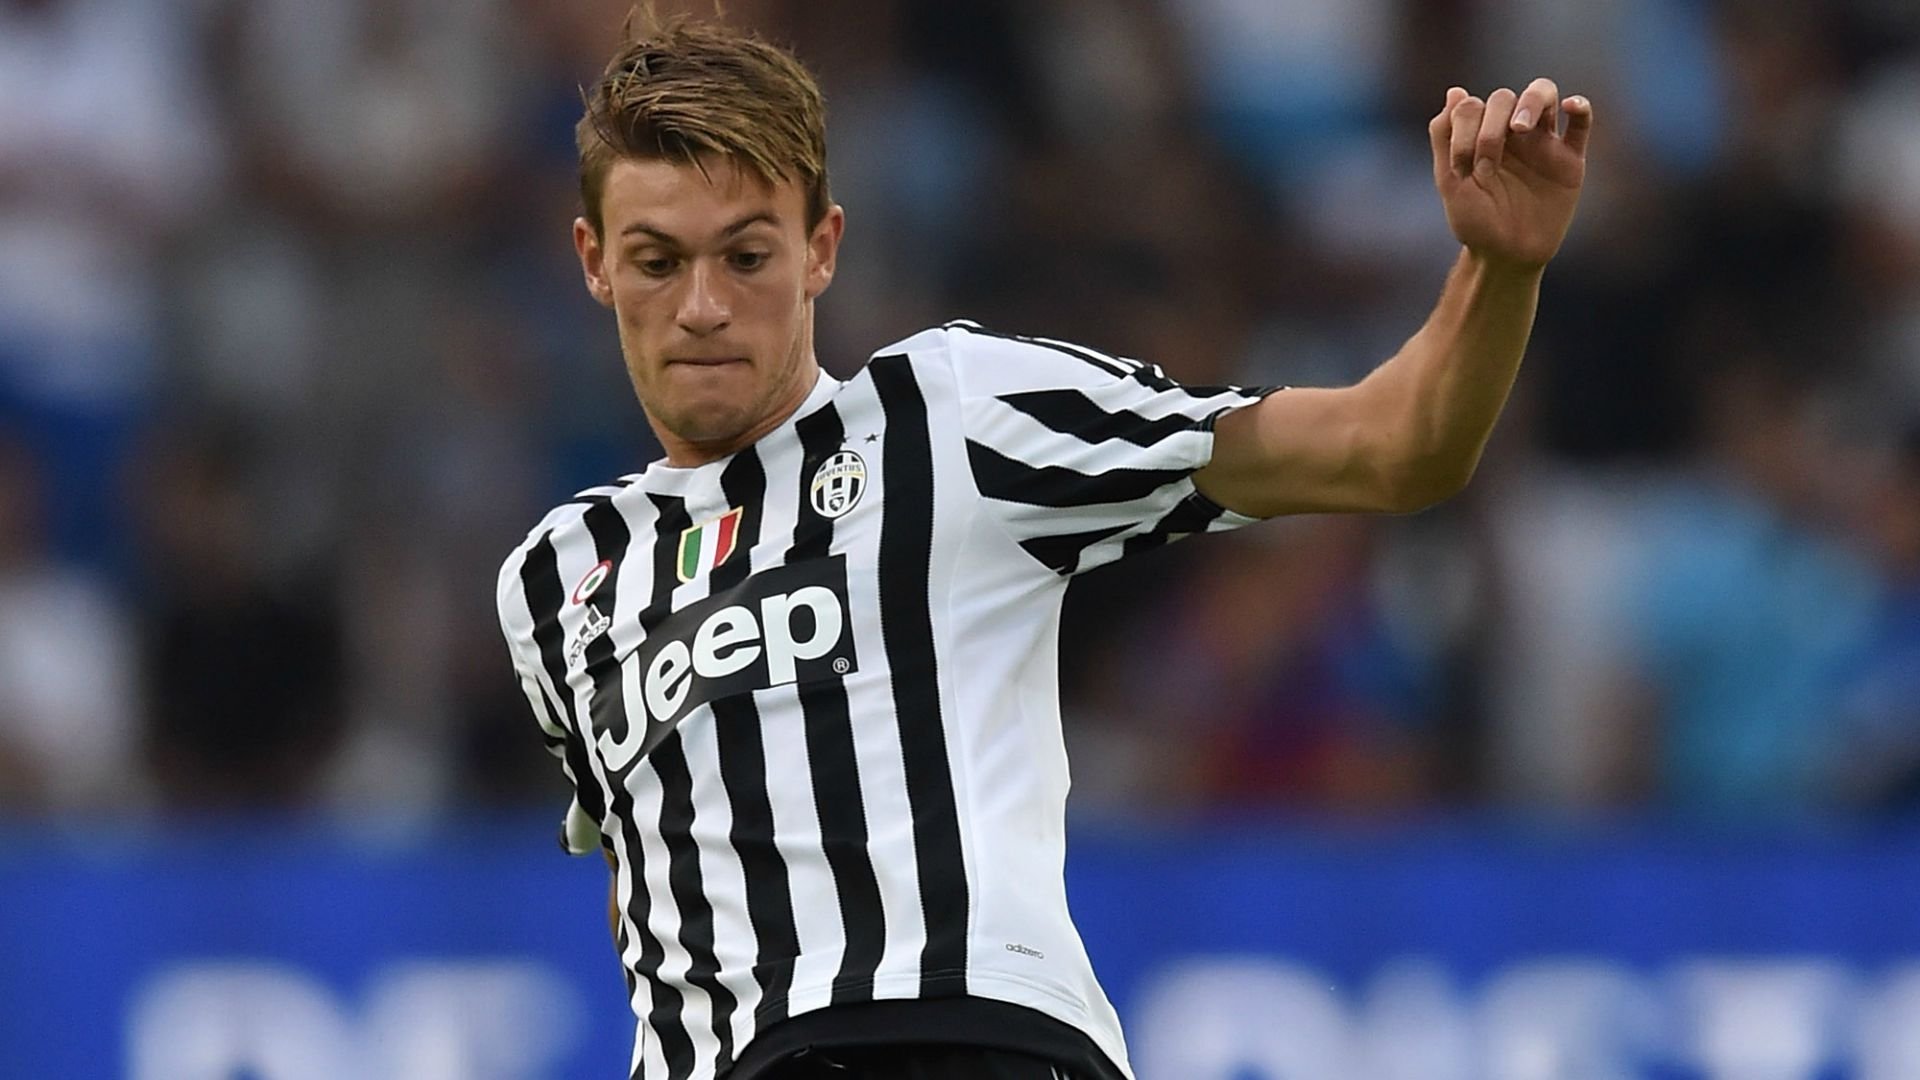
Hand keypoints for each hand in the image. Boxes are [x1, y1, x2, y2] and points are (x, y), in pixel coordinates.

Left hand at [1430, 79, 1592, 270]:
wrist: (1505, 256)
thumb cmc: (1475, 222)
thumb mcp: (1449, 181)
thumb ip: (1445, 136)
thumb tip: (1455, 91)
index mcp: (1480, 135)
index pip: (1473, 105)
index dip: (1466, 127)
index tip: (1463, 166)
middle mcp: (1511, 133)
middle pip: (1506, 96)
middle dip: (1491, 123)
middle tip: (1487, 162)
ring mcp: (1542, 143)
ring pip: (1544, 95)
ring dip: (1531, 100)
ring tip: (1520, 127)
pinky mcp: (1570, 161)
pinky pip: (1582, 125)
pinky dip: (1581, 107)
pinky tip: (1571, 105)